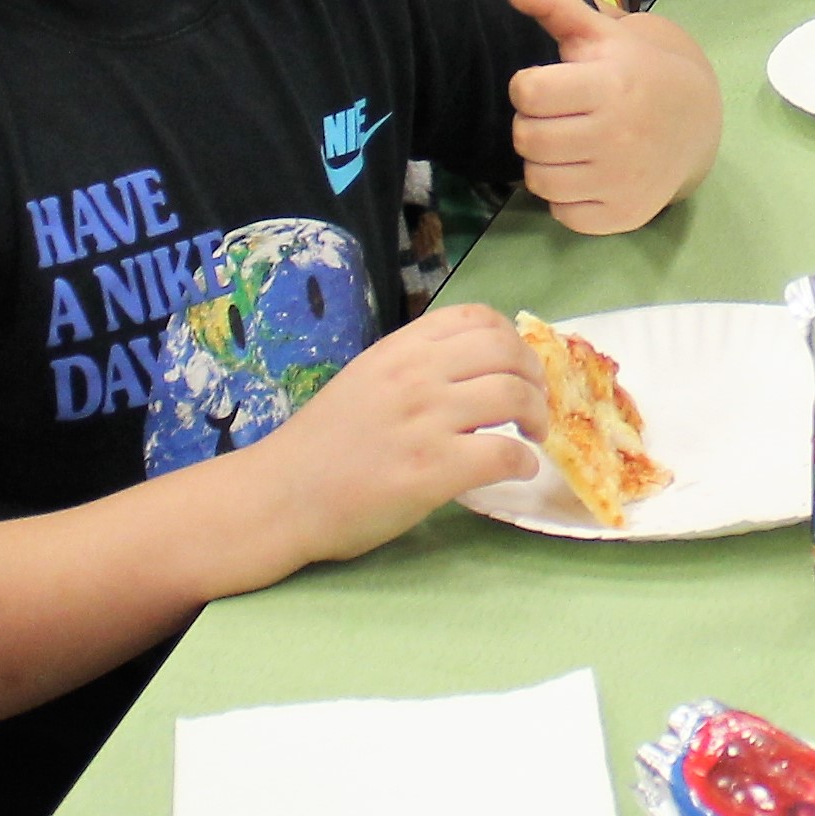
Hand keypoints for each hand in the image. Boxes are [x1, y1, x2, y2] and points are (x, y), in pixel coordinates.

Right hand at [243, 304, 545, 565]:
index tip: (518, 366)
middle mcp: (414, 376)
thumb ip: (414, 368)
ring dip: (537, 417)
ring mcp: (424, 421)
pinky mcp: (432, 469)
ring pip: (514, 396)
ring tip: (531, 436)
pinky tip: (517, 469)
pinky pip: (504, 453)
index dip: (511, 339)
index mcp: (398, 351)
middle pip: (506, 352)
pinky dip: (523, 461)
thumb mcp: (365, 381)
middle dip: (534, 376)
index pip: (475, 318)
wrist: (277, 498)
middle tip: (535, 404)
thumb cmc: (321, 446)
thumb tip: (477, 368)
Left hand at [501, 0, 723, 233]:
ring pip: (538, 181)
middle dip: (534, 124)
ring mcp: (622, 179)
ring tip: (569, 145)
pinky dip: (566, 197)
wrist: (698, 119)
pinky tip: (587, 174)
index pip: (527, 92)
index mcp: (610, 84)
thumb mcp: (600, 32)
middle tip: (560, 117)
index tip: (554, 83)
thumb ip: (551, 4)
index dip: (531, 86)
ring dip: (544, 163)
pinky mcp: (625, 214)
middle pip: (526, 139)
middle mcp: (618, 134)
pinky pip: (563, 214)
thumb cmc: (636, 69)